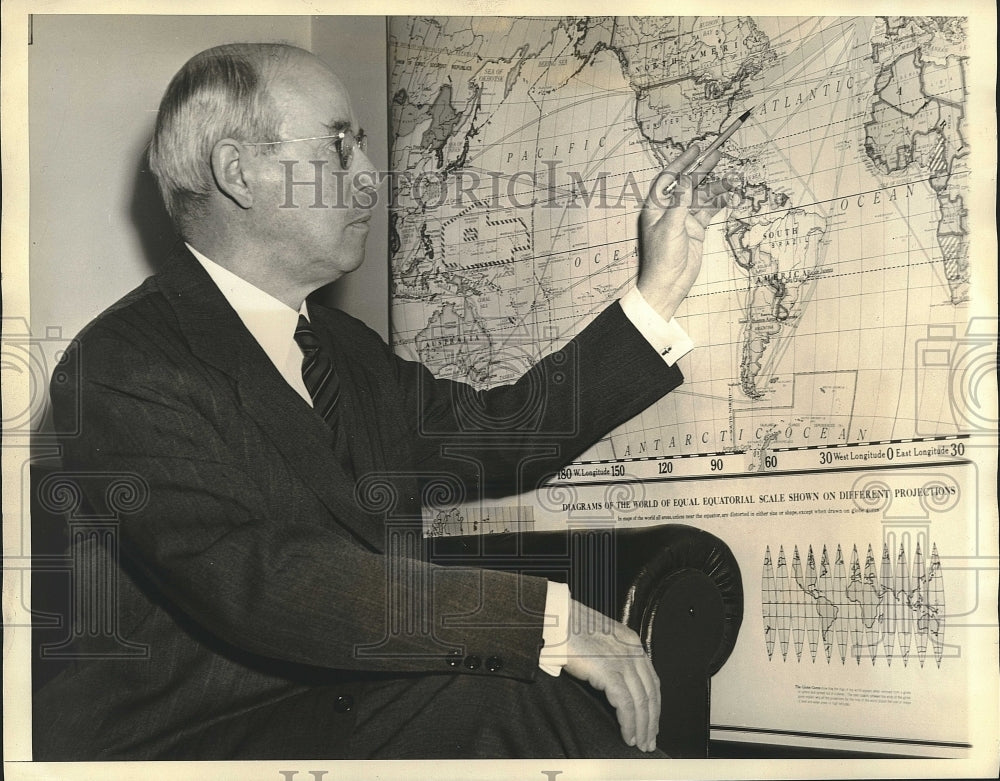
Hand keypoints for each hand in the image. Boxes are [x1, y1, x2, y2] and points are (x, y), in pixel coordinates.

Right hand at [562, 599, 659, 751]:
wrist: (555, 620)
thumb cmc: (569, 629)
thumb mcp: (600, 640)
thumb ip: (612, 657)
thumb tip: (614, 684)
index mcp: (631, 641)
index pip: (651, 679)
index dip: (654, 704)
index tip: (651, 721)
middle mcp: (632, 650)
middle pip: (650, 692)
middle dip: (651, 720)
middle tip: (649, 740)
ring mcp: (622, 660)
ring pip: (641, 701)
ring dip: (642, 726)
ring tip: (639, 743)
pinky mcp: (609, 671)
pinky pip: (625, 704)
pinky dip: (629, 723)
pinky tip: (627, 735)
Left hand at [637, 144, 732, 320]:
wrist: (668, 284)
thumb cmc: (662, 257)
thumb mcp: (670, 226)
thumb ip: (680, 201)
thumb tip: (687, 179)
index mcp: (656, 206)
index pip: (669, 178)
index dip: (682, 162)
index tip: (696, 149)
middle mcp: (669, 210)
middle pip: (688, 184)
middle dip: (702, 169)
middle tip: (718, 154)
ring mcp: (683, 219)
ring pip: (701, 197)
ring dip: (715, 188)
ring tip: (731, 180)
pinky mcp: (695, 229)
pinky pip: (708, 211)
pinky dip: (719, 203)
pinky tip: (730, 195)